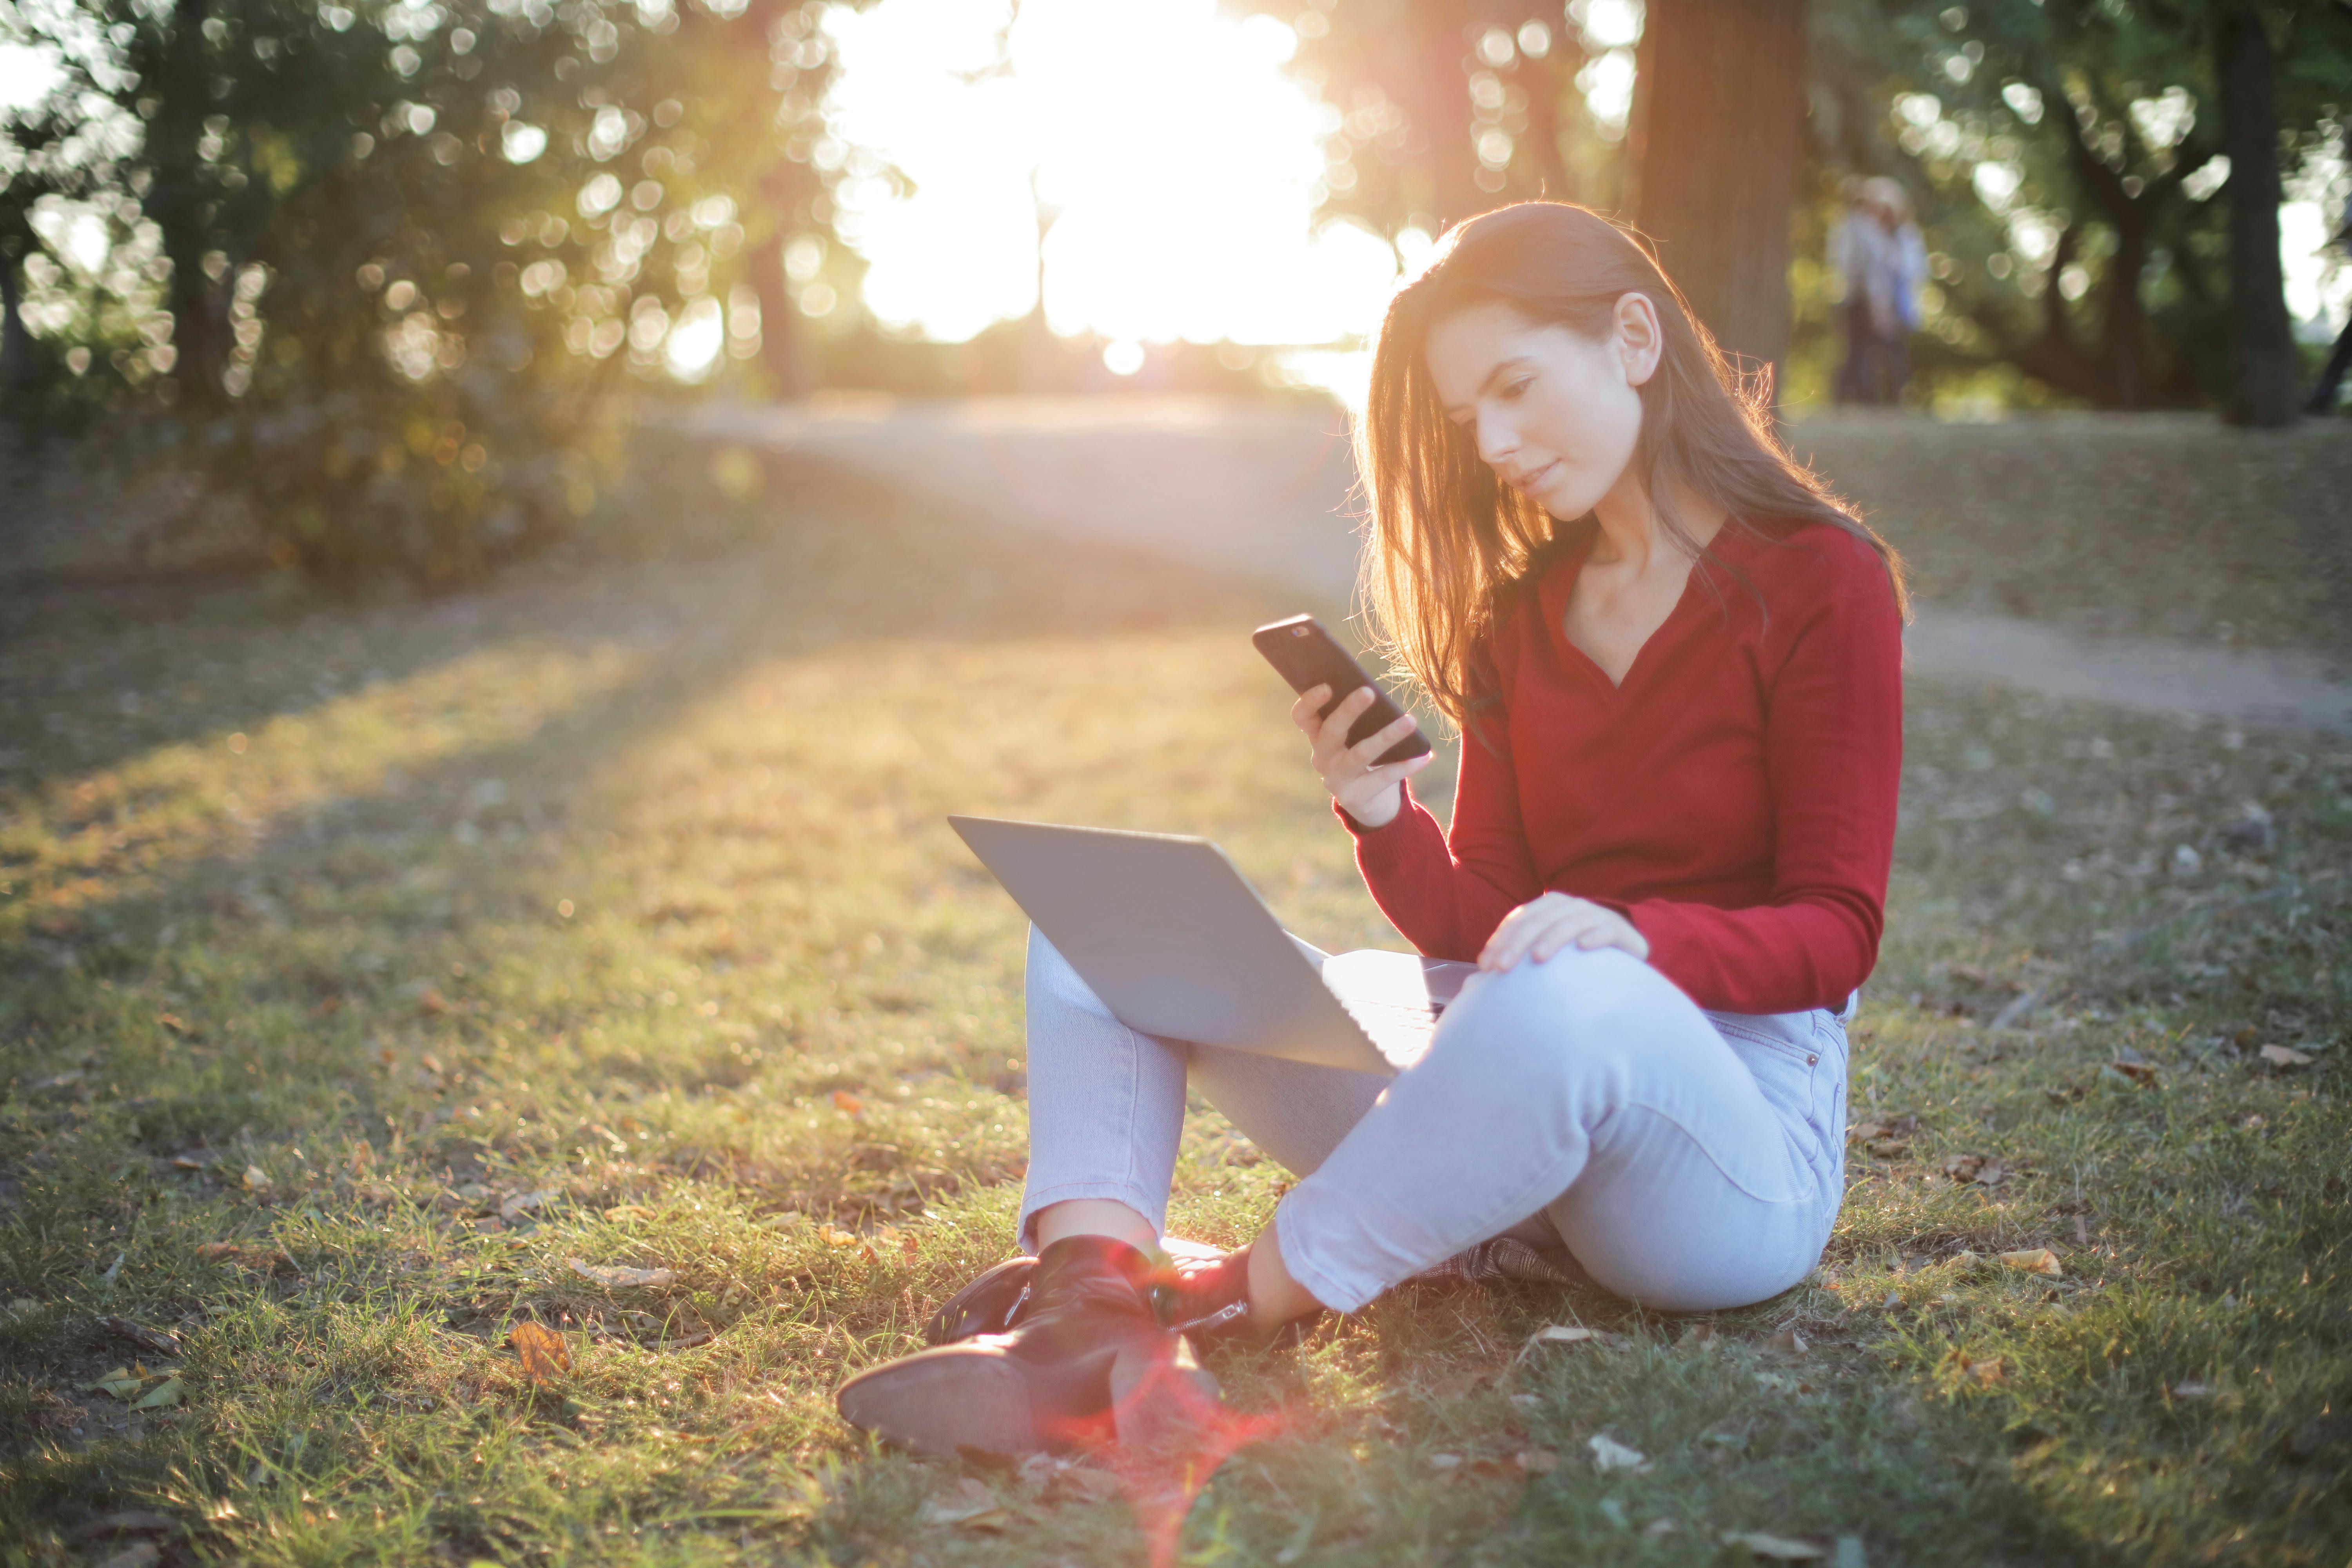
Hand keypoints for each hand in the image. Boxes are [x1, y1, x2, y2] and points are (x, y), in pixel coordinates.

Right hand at [1291, 683, 1432, 829]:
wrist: (1368, 804)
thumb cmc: (1361, 755)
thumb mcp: (1353, 738)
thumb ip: (1356, 718)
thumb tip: (1373, 689)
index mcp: (1317, 737)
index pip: (1303, 717)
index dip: (1310, 701)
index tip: (1328, 686)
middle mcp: (1322, 759)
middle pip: (1330, 732)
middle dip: (1348, 711)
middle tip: (1369, 692)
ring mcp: (1337, 780)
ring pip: (1360, 754)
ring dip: (1387, 736)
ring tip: (1410, 720)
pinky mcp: (1356, 797)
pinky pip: (1384, 777)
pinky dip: (1406, 765)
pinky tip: (1425, 756)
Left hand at [1478, 892, 1649, 971]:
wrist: (1624, 952)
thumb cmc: (1576, 956)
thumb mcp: (1546, 948)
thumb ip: (1519, 953)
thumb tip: (1479, 974)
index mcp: (1549, 906)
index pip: (1519, 919)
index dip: (1499, 940)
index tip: (1484, 966)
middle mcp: (1571, 906)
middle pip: (1539, 921)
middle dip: (1517, 943)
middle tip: (1502, 968)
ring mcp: (1596, 915)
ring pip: (1569, 923)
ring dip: (1552, 939)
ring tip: (1538, 958)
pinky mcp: (1619, 930)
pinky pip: (1606, 931)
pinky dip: (1594, 937)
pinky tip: (1582, 948)